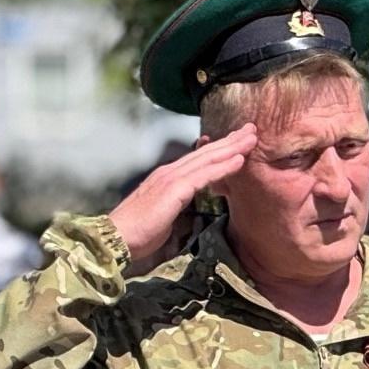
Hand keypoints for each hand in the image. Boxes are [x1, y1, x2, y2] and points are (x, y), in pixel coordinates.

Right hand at [107, 124, 257, 269]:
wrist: (116, 239)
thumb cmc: (136, 233)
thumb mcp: (163, 215)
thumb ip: (177, 206)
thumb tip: (188, 209)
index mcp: (166, 178)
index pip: (197, 159)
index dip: (218, 149)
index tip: (237, 142)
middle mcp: (169, 172)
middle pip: (205, 153)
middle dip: (230, 141)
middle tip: (252, 130)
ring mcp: (171, 178)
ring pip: (207, 159)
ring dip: (232, 147)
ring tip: (252, 138)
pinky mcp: (174, 189)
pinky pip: (204, 175)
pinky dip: (222, 166)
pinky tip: (239, 160)